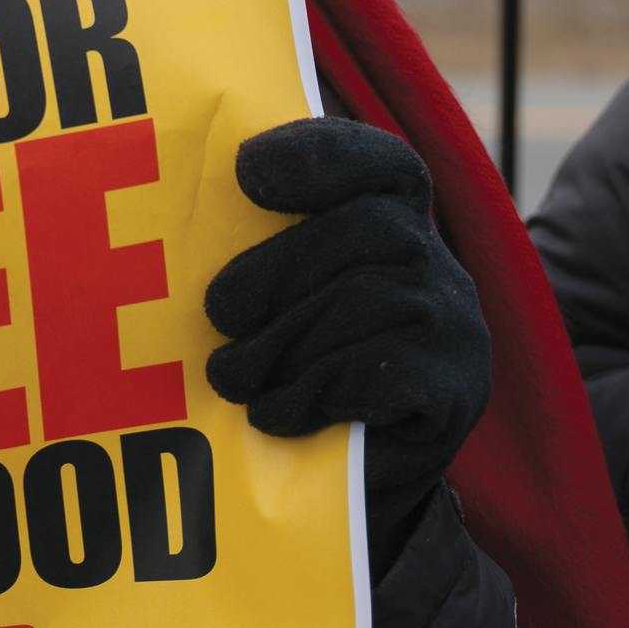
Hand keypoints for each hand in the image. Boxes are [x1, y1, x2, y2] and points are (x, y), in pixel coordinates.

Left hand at [204, 117, 490, 573]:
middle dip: (275, 271)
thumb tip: (173, 220)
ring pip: (367, 302)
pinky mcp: (455, 388)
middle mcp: (432, 258)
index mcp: (388, 217)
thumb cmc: (294, 357)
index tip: (246, 173)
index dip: (318, 155)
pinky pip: (380, 371)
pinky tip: (277, 410)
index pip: (377, 161)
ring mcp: (453, 322)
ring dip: (284, 345)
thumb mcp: (277, 291)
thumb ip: (253, 242)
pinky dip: (314, 391)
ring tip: (232, 377)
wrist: (350, 472)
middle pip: (364, 228)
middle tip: (220, 315)